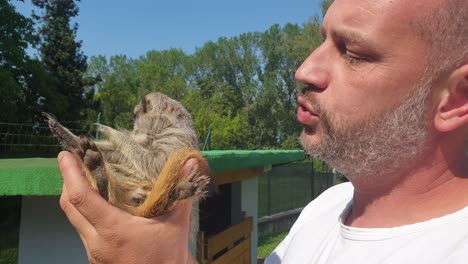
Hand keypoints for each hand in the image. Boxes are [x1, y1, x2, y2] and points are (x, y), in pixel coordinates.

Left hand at [57, 151, 197, 263]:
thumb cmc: (168, 257)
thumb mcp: (177, 223)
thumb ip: (181, 191)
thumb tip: (190, 163)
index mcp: (113, 230)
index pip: (81, 198)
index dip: (70, 174)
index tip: (66, 155)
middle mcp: (96, 241)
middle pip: (69, 207)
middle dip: (68, 180)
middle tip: (74, 160)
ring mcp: (93, 251)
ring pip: (73, 219)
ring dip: (75, 196)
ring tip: (85, 177)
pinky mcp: (95, 256)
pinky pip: (81, 229)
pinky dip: (83, 211)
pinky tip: (97, 203)